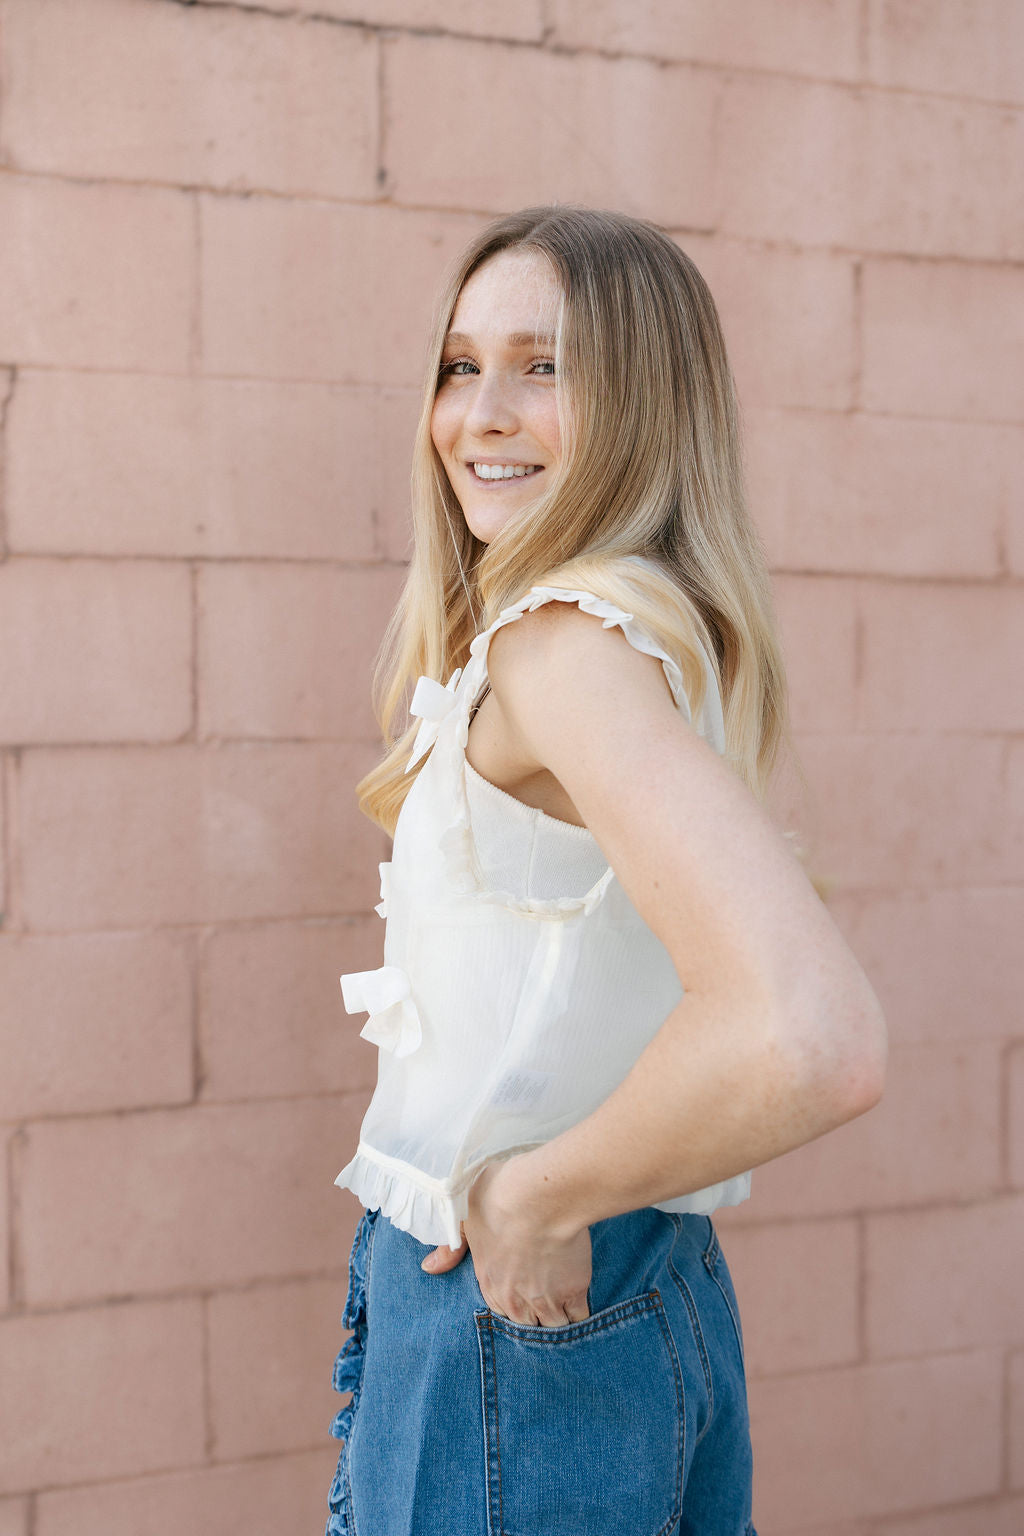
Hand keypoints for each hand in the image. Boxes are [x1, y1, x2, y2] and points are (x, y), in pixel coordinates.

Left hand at [420, 1158, 591, 1326]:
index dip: (512, 1303)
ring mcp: (546, 1298)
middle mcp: (516, 1300)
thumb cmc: (496, 1199)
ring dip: (558, 1317)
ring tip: (564, 1300)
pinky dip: (580, 1311)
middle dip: (535, 1316)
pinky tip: (581, 1297)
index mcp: (489, 1284)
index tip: (521, 1293)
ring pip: (554, 1326)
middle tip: (545, 1297)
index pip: (499, 1313)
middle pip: (528, 1325)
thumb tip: (428, 1268)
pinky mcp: (574, 1290)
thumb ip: (450, 1247)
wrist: (536, 1197)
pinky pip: (579, 1316)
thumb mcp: (463, 1218)